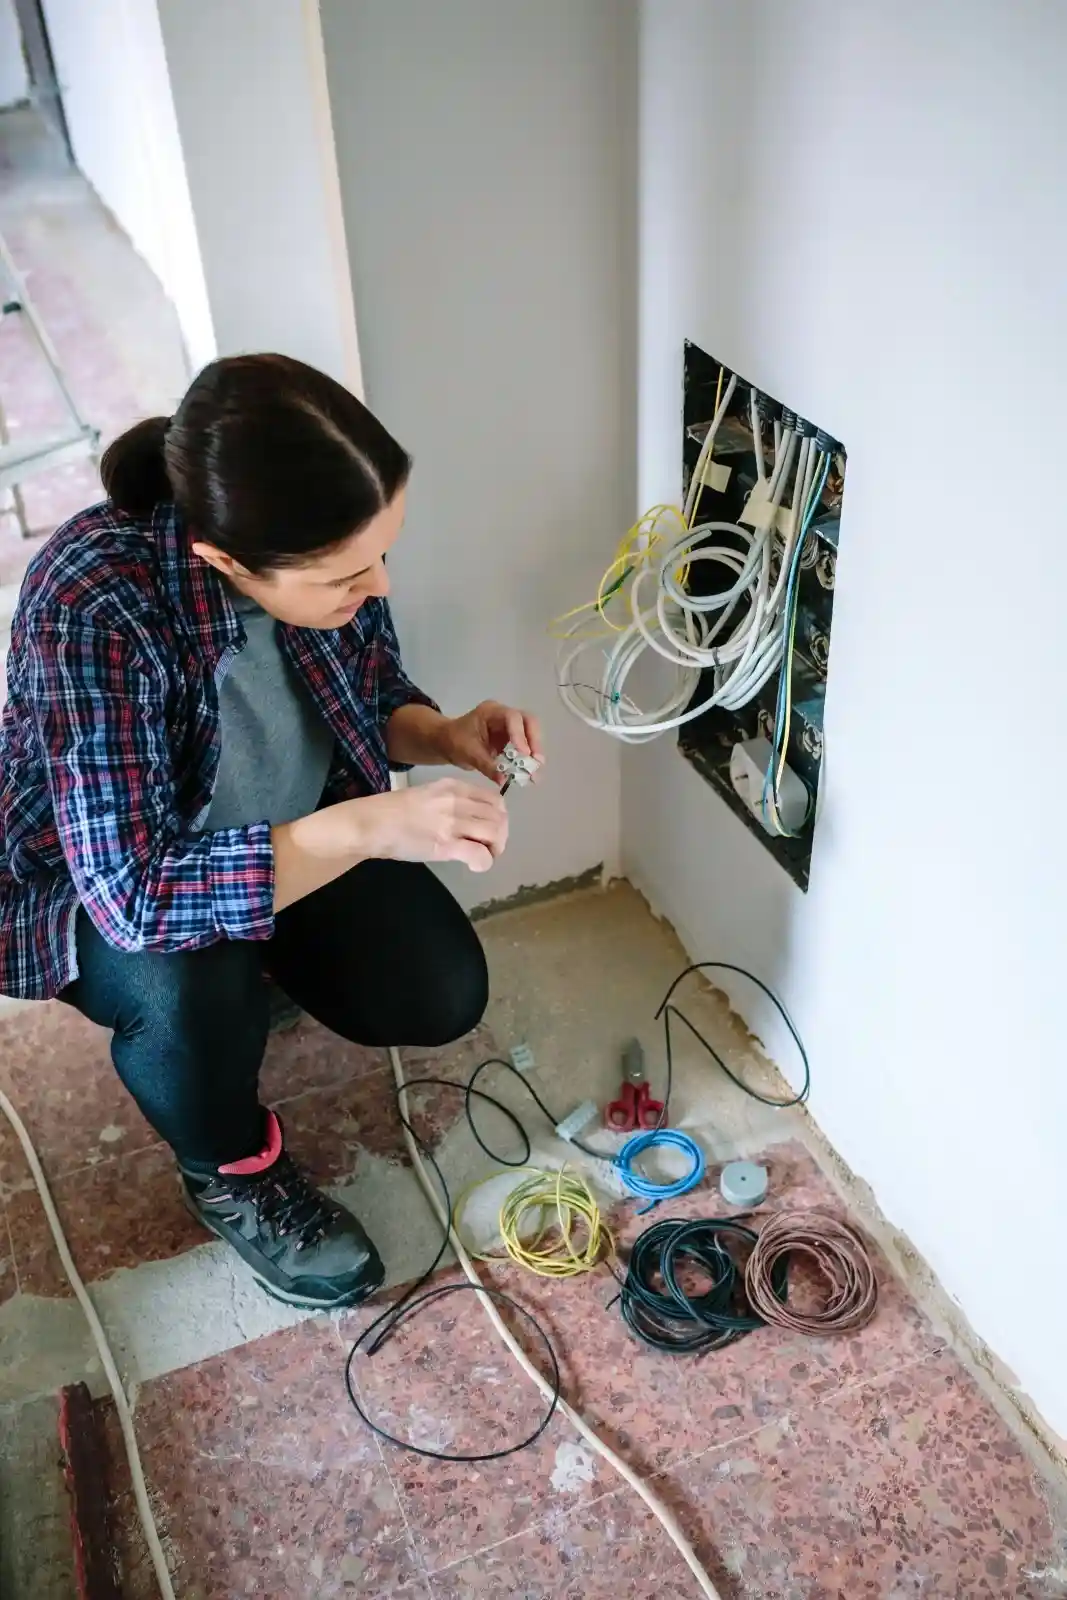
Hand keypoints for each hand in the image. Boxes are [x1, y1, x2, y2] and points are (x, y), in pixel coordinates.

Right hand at [356, 779, 507, 872]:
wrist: (371, 824)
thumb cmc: (393, 812)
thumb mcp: (428, 794)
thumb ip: (451, 802)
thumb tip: (471, 818)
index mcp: (453, 786)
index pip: (495, 798)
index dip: (499, 817)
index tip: (489, 830)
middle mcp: (457, 801)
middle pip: (499, 817)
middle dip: (500, 836)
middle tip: (488, 848)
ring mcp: (452, 822)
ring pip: (495, 833)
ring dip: (495, 849)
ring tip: (482, 856)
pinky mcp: (446, 844)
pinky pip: (480, 854)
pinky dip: (484, 862)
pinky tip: (474, 866)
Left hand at [440, 701, 544, 785]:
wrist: (446, 742)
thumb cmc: (453, 741)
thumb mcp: (468, 753)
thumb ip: (486, 765)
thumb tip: (503, 780)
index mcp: (492, 712)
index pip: (512, 718)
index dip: (520, 734)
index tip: (524, 754)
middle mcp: (504, 716)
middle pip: (528, 722)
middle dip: (534, 742)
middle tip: (537, 762)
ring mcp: (509, 728)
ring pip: (530, 735)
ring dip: (534, 754)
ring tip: (535, 774)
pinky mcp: (511, 740)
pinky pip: (524, 748)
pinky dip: (527, 761)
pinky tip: (529, 775)